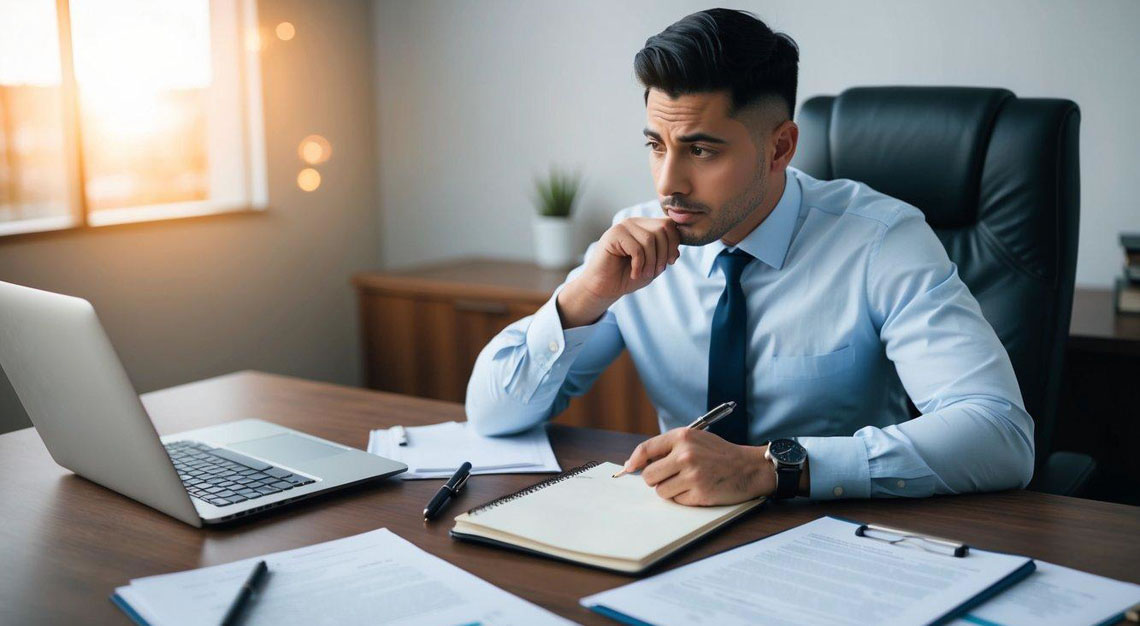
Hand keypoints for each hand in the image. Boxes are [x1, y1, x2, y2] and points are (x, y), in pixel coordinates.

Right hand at [557, 218, 680, 327]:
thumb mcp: (654, 265)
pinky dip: (639, 265)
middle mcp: (634, 222)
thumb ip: (666, 253)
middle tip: (656, 271)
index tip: (671, 261)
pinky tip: (634, 273)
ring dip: (651, 262)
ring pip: (650, 239)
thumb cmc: (628, 276)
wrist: (604, 288)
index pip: (669, 224)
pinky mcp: (613, 235)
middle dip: (664, 254)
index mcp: (644, 226)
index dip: (674, 243)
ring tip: (645, 274)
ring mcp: (623, 227)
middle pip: (662, 229)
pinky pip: (637, 248)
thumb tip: (678, 245)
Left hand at [619, 428, 774, 505]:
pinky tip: (698, 489)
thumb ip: (669, 447)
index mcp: (683, 437)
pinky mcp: (699, 493)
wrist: (749, 468)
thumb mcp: (695, 439)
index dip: (634, 461)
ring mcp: (692, 475)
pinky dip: (684, 498)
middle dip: (656, 480)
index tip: (629, 468)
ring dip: (670, 490)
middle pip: (649, 476)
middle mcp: (685, 455)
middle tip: (670, 477)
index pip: (646, 449)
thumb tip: (638, 463)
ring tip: (687, 482)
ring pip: (661, 491)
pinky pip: (677, 501)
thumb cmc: (720, 454)